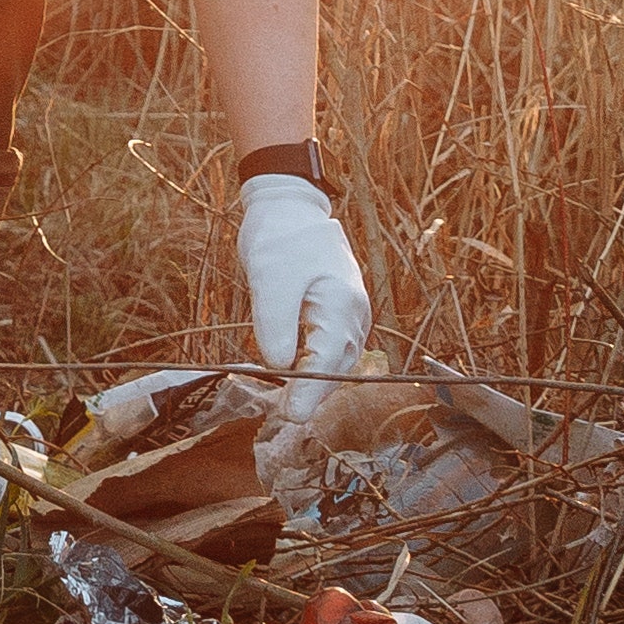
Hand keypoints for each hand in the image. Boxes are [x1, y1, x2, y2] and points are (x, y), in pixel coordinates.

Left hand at [237, 167, 369, 398]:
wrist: (289, 206)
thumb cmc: (279, 237)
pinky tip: (296, 378)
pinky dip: (317, 368)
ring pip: (338, 362)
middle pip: (338, 368)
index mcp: (342, 304)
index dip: (308, 392)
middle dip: (313, 395)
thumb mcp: (268, 278)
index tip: (290, 416)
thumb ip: (275, 325)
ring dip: (316, 385)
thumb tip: (280, 367)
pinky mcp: (338, 313)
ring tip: (288, 405)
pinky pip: (332, 350)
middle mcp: (355, 313)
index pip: (328, 361)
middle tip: (283, 416)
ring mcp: (351, 314)